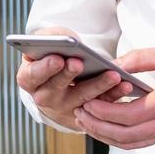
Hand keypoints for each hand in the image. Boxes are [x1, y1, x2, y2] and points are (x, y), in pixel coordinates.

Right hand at [16, 27, 133, 131]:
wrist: (61, 79)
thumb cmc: (52, 55)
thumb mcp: (46, 43)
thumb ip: (50, 37)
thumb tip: (64, 39)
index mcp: (29, 79)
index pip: (32, 75)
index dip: (44, 68)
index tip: (57, 58)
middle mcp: (44, 97)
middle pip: (56, 89)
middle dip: (69, 75)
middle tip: (79, 63)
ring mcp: (65, 109)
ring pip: (82, 100)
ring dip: (98, 87)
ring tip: (113, 75)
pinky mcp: (85, 116)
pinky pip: (100, 107)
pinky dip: (113, 95)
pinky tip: (124, 84)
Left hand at [75, 44, 154, 148]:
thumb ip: (141, 58)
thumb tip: (112, 65)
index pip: (130, 115)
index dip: (104, 111)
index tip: (86, 101)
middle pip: (125, 135)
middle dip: (98, 126)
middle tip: (78, 113)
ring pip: (131, 144)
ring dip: (105, 135)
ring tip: (86, 121)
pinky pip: (140, 142)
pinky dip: (120, 138)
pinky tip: (106, 127)